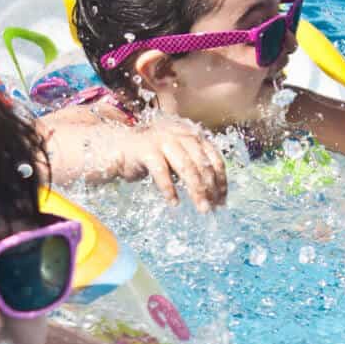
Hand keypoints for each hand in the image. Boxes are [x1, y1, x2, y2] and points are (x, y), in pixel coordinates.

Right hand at [110, 117, 227, 211]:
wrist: (121, 145)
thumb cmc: (154, 154)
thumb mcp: (179, 156)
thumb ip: (195, 166)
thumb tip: (214, 193)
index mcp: (193, 135)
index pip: (214, 159)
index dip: (221, 181)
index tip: (222, 200)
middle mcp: (181, 134)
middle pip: (202, 165)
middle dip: (211, 189)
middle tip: (214, 208)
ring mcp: (164, 140)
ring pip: (187, 168)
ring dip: (197, 191)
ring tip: (202, 209)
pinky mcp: (147, 150)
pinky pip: (162, 172)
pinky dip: (169, 189)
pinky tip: (174, 203)